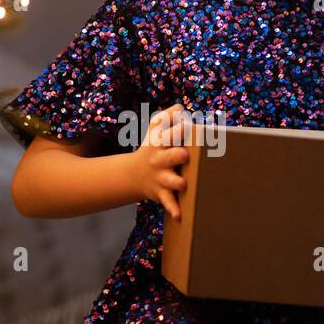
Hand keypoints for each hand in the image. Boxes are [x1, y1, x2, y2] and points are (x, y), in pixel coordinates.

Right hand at [128, 103, 190, 219]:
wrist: (134, 174)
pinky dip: (172, 208)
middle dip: (176, 155)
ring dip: (176, 182)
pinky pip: (167, 201)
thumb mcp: (155, 128)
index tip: (189, 126)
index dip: (179, 130)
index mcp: (161, 141)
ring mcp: (160, 177)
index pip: (169, 133)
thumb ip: (168, 115)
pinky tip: (180, 215)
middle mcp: (160, 159)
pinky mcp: (162, 193)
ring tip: (183, 184)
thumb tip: (182, 108)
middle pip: (169, 156)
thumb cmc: (154, 147)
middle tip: (185, 154)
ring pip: (169, 180)